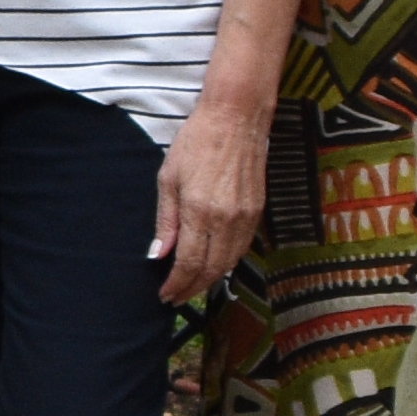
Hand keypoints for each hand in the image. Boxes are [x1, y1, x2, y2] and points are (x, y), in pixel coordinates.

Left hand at [157, 92, 271, 296]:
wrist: (236, 117)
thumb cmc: (197, 142)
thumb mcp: (169, 178)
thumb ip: (166, 220)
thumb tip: (158, 255)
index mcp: (200, 211)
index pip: (189, 263)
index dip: (177, 284)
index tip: (165, 295)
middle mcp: (227, 219)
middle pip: (211, 269)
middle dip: (192, 288)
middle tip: (176, 298)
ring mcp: (246, 217)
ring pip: (230, 262)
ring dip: (210, 279)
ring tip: (191, 286)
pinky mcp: (258, 211)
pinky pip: (242, 247)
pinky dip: (227, 262)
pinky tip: (213, 264)